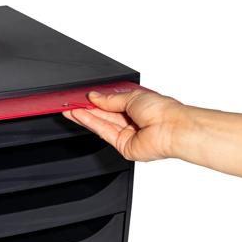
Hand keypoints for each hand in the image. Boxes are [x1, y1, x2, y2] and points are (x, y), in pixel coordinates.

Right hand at [63, 89, 183, 160]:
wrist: (171, 128)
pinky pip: (104, 133)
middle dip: (87, 108)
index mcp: (137, 106)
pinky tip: (80, 116)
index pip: (111, 103)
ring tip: (70, 109)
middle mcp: (132, 121)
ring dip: (85, 116)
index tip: (82, 96)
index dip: (96, 100)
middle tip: (71, 103)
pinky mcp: (123, 146)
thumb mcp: (132, 96)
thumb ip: (110, 99)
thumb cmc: (162, 111)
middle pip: (104, 114)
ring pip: (101, 124)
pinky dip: (91, 123)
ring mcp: (127, 134)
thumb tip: (94, 96)